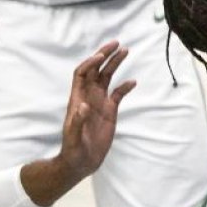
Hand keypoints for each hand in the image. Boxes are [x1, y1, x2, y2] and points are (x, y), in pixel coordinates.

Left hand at [56, 41, 136, 178]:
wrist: (81, 162)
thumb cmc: (73, 150)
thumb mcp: (73, 137)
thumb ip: (77, 121)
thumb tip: (84, 105)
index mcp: (78, 99)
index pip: (82, 74)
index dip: (90, 63)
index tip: (101, 55)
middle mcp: (89, 96)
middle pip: (96, 70)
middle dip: (105, 56)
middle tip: (117, 43)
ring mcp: (100, 102)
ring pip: (108, 78)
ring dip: (115, 64)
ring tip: (125, 51)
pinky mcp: (110, 111)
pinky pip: (118, 94)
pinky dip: (126, 86)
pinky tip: (133, 82)